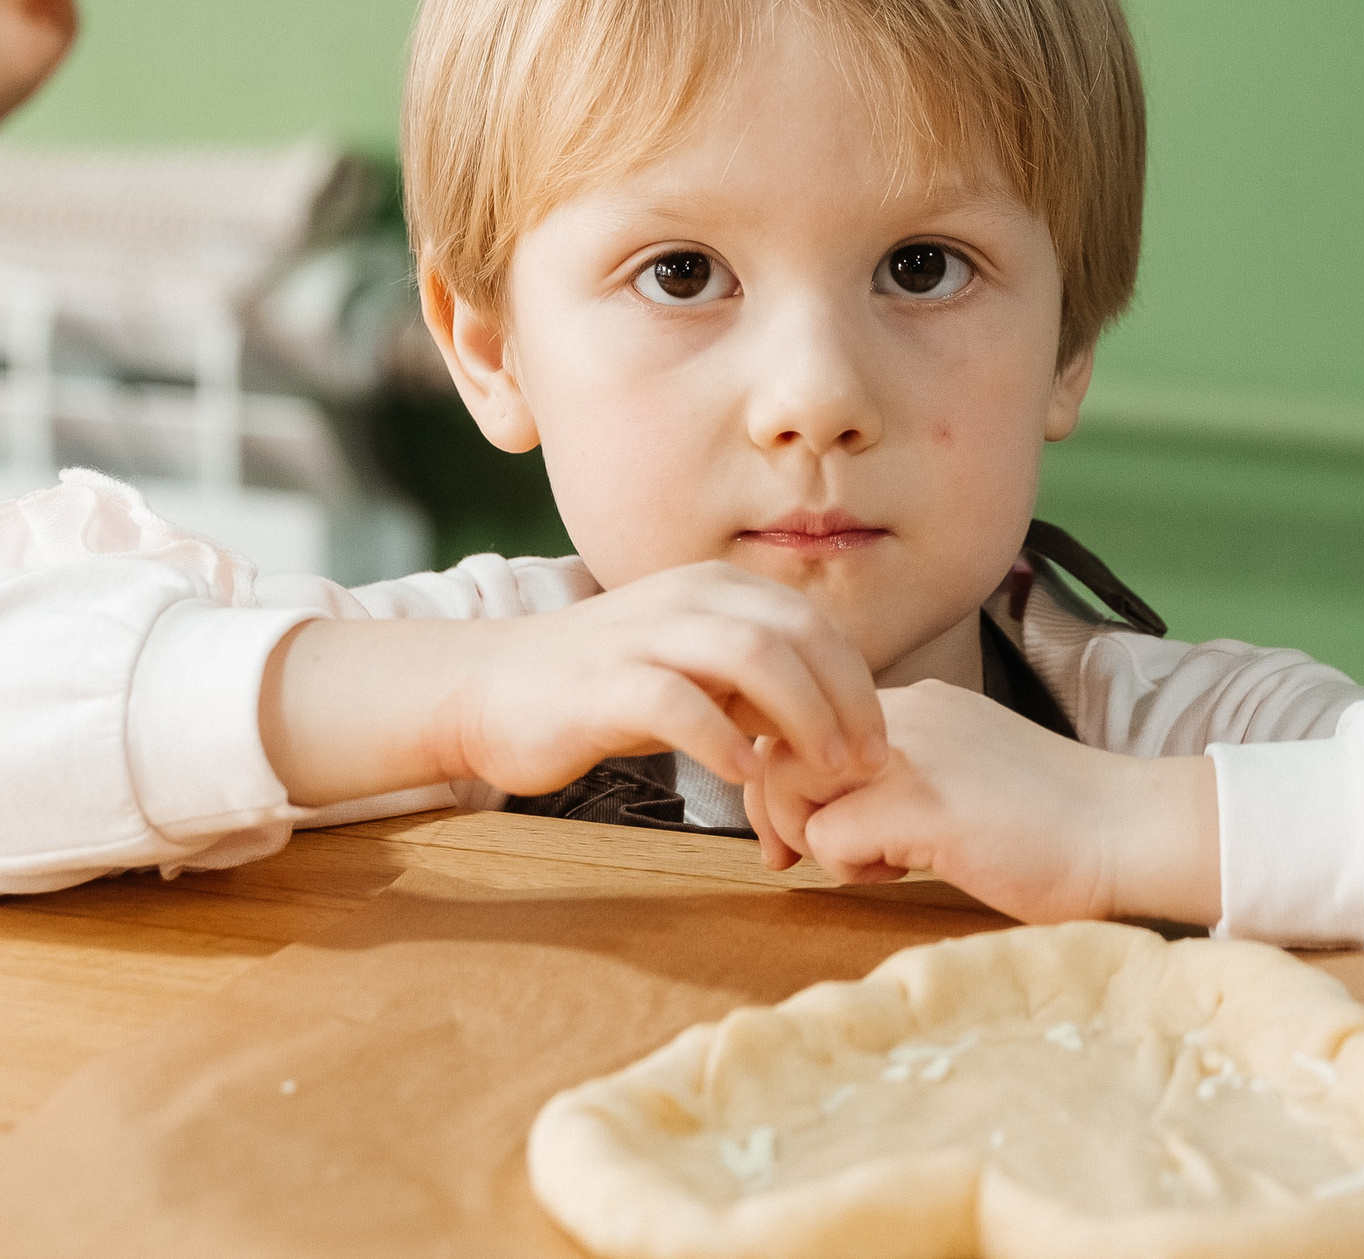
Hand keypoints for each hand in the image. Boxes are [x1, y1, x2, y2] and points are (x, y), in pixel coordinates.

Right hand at [259, 562, 890, 807]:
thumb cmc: (602, 691)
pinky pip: (678, 701)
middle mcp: (685, 597)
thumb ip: (757, 689)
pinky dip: (722, 738)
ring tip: (819, 770)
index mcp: (715, 588)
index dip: (856, 683)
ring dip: (800, 714)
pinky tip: (743, 776)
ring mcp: (643, 635)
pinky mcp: (603, 682)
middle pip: (795, 633)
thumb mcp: (694, 677)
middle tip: (863, 764)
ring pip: (751, 653)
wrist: (488, 690)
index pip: (813, 624)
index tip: (875, 744)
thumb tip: (833, 729)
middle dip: (843, 700)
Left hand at [747, 684, 1222, 925]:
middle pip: (779, 746)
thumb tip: (829, 816)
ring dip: (812, 835)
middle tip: (800, 858)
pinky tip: (906, 872)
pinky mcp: (924, 804)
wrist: (1133, 832)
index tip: (803, 828)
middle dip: (780, 811)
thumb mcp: (966, 776)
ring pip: (789, 783)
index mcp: (919, 704)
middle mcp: (907, 713)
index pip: (806, 722)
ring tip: (871, 862)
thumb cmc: (1059, 825)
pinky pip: (827, 837)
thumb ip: (904, 780)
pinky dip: (849, 868)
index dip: (791, 779)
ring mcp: (914, 754)